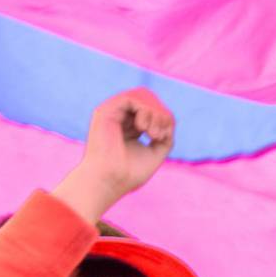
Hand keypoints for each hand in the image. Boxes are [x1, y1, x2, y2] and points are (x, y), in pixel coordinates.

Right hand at [53, 89, 175, 222]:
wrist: (111, 181)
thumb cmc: (130, 173)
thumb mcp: (155, 153)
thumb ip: (164, 137)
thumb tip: (169, 122)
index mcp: (130, 127)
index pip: (154, 111)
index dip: (165, 119)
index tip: (164, 137)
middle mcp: (120, 117)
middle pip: (149, 100)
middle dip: (161, 114)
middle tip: (158, 135)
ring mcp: (112, 113)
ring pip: (142, 96)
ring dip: (155, 113)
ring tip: (152, 133)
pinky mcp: (106, 111)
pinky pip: (132, 98)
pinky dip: (145, 110)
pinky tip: (144, 128)